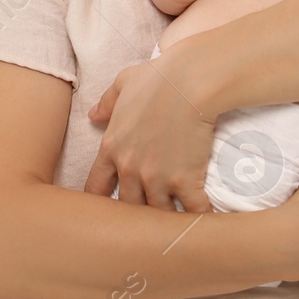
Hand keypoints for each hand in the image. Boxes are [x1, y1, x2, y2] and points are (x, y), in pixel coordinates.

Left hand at [83, 50, 215, 211]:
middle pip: (126, 206)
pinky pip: (191, 211)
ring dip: (167, 217)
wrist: (191, 82)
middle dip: (137, 210)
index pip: (95, 186)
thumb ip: (107, 103)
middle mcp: (130, 169)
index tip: (111, 203)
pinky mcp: (184, 182)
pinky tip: (206, 219)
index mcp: (112, 148)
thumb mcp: (124, 83)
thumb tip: (93, 115)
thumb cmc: (158, 78)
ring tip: (177, 220)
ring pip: (157, 214)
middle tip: (148, 213)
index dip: (102, 198)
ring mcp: (156, 178)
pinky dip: (199, 216)